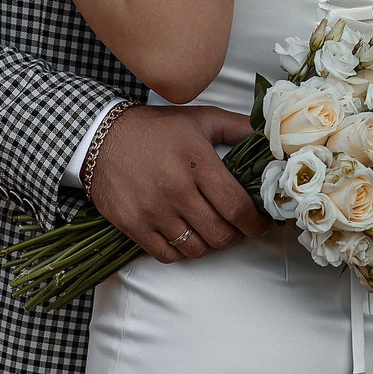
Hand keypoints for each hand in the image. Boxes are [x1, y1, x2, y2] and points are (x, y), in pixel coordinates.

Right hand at [87, 105, 270, 263]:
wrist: (102, 135)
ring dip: (208, 243)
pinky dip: (180, 251)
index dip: (255, 223)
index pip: (237, 207)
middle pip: (220, 233)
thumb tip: (270, 136)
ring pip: (196, 248)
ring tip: (209, 229)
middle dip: (235, 235)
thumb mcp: (201, 119)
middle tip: (235, 226)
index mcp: (198, 162)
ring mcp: (153, 210)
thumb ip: (238, 127)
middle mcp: (177, 189)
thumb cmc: (156, 129)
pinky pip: (167, 255)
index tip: (260, 224)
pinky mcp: (133, 224)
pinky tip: (183, 235)